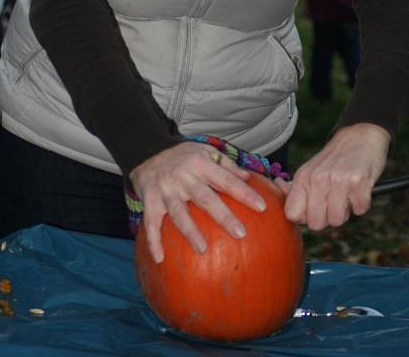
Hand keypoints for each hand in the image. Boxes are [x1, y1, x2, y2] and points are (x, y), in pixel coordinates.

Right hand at [129, 141, 266, 263]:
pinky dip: (153, 241)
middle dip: (223, 216)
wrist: (146, 149)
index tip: (261, 206)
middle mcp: (183, 177)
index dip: (243, 192)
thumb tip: (248, 177)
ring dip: (190, 232)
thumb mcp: (205, 151)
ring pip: (179, 213)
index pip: (226, 179)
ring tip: (203, 249)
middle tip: (240, 233)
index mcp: (200, 164)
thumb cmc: (182, 155)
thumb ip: (226, 165)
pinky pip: (151, 223)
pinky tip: (160, 259)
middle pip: (205, 198)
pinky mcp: (149, 201)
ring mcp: (165, 190)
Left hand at [275, 123, 390, 229]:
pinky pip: (359, 211)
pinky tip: (358, 190)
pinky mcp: (359, 182)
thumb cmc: (333, 160)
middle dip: (326, 219)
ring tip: (346, 196)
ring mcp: (338, 181)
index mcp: (303, 178)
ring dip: (345, 213)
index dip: (303, 218)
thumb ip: (294, 187)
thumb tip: (276, 187)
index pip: (292, 214)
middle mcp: (318, 179)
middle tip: (333, 204)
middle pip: (315, 224)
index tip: (313, 210)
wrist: (359, 138)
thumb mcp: (310, 170)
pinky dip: (361, 205)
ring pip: (337, 221)